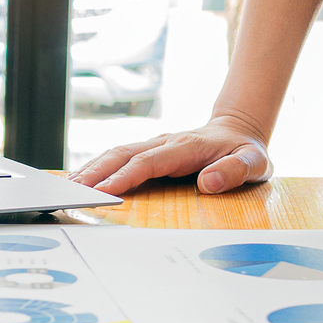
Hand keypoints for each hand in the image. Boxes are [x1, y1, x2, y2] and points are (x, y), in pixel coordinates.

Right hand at [68, 114, 272, 194]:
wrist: (238, 131)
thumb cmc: (245, 151)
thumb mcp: (254, 162)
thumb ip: (234, 171)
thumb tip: (208, 182)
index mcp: (186, 147)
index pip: (149, 162)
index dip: (125, 176)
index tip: (104, 191)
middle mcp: (164, 142)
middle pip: (123, 154)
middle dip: (96, 172)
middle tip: (73, 191)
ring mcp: (154, 145)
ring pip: (116, 153)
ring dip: (92, 169)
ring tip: (68, 186)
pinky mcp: (148, 151)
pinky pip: (119, 157)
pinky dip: (97, 167)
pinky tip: (81, 178)